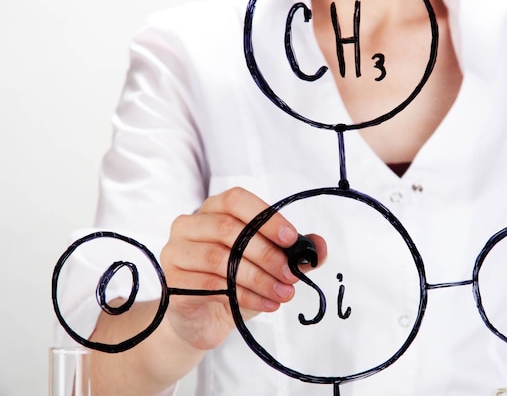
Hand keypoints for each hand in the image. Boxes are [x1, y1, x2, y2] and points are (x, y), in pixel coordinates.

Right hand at [160, 187, 326, 349]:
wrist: (204, 320)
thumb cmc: (234, 282)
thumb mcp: (268, 265)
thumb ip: (293, 252)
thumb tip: (319, 247)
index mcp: (212, 210)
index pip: (236, 200)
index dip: (265, 217)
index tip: (291, 239)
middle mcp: (189, 225)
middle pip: (229, 230)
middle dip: (267, 254)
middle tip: (291, 275)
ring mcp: (175, 252)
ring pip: (219, 259)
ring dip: (258, 278)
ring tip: (283, 293)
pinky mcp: (172, 282)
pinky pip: (209, 286)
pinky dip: (244, 296)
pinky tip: (266, 304)